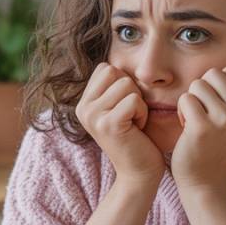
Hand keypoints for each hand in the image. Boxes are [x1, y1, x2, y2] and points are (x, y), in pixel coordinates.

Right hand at [75, 63, 163, 184]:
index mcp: (83, 102)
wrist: (139, 172)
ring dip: (139, 103)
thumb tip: (122, 52)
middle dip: (131, 90)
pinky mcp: (108, 124)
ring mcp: (93, 116)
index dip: (123, 83)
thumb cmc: (136, 138)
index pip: (106, 68)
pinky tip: (137, 129)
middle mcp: (83, 108)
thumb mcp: (120, 107)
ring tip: (134, 123)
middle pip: (114, 72)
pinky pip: (134, 100)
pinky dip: (143, 113)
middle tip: (130, 116)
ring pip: (126, 84)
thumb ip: (114, 86)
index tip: (124, 109)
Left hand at [170, 66, 225, 191]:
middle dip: (202, 91)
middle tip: (202, 115)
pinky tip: (187, 130)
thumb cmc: (214, 145)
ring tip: (196, 123)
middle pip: (213, 73)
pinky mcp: (203, 128)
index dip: (215, 86)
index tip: (215, 109)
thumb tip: (224, 67)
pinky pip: (185, 99)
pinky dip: (181, 112)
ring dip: (191, 102)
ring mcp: (225, 120)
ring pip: (197, 85)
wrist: (205, 182)